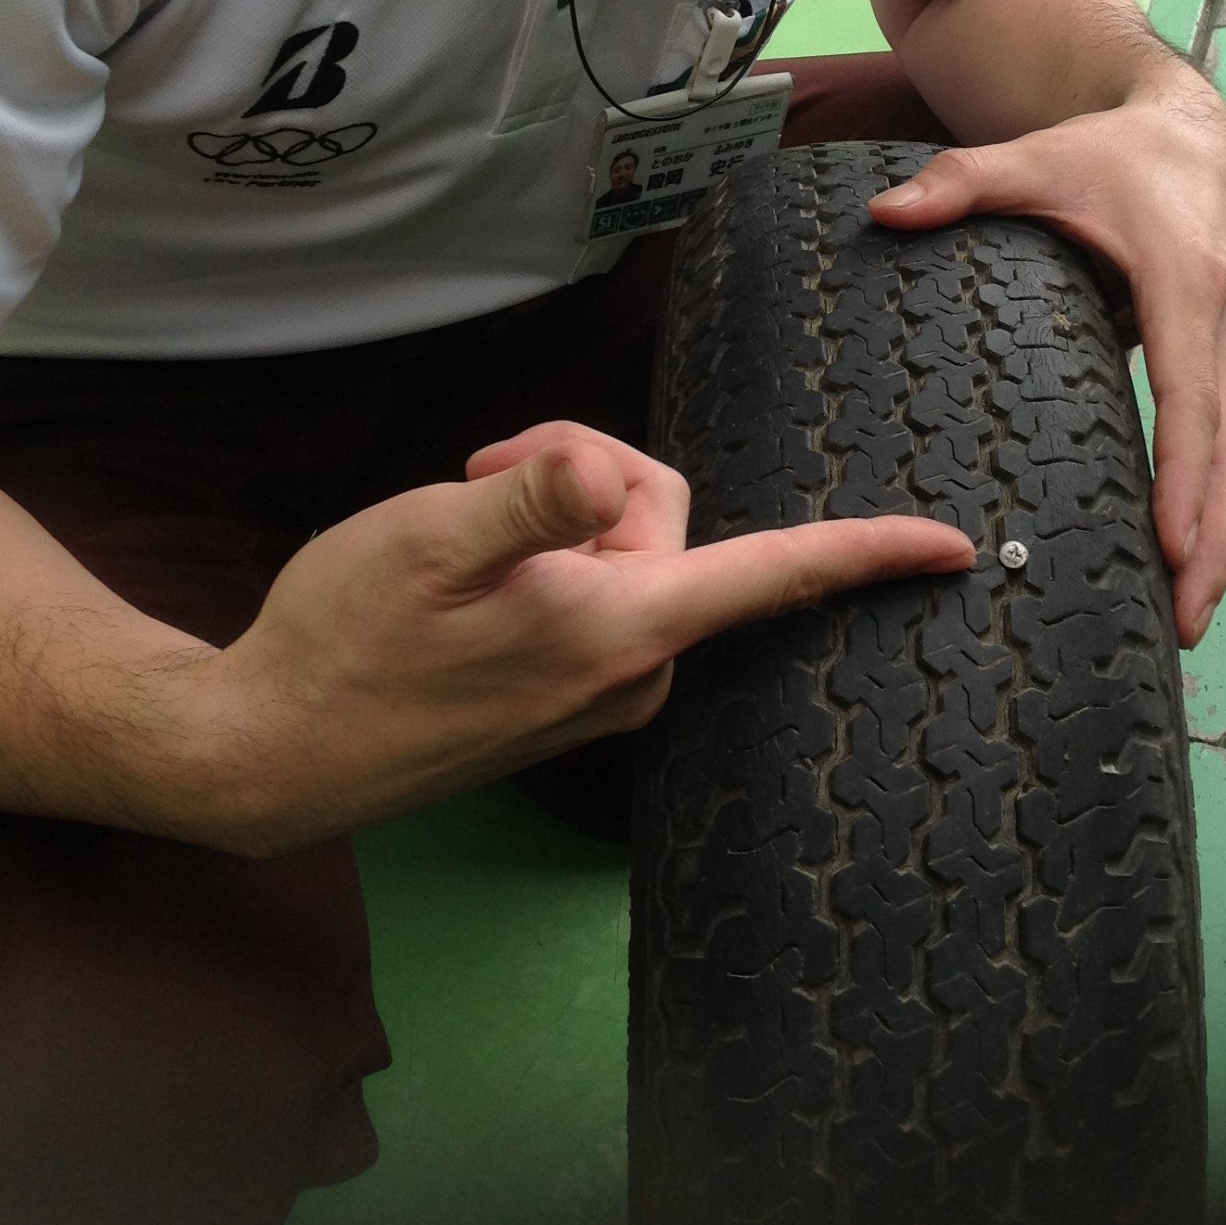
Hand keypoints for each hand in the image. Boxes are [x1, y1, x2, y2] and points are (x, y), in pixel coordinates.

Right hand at [209, 422, 973, 854]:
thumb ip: (535, 499)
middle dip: (586, 474)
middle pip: (665, 521)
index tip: (956, 549)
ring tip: (463, 528)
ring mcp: (597, 698)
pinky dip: (548, 563)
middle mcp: (627, 674)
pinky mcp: (563, 704)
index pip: (767, 577)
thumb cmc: (343, 638)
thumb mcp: (428, 539)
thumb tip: (614, 477)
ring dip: (560, 518)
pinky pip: (596, 598)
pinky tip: (468, 576)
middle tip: (484, 472)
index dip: (867, 554)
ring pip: (629, 554)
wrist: (269, 752)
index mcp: (615, 629)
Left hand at [869, 64, 1225, 649]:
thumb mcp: (1036, 159)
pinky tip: (1181, 563)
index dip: (1182, 478)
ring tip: (1186, 619)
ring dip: (1221, 540)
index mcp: (1182, 285)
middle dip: (1213, 544)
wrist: (1188, 133)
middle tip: (1184, 624)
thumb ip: (962, 183)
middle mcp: (1221, 328)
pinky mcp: (1222, 365)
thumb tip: (883, 212)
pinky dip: (1213, 509)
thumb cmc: (1113, 154)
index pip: (1186, 399)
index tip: (1170, 547)